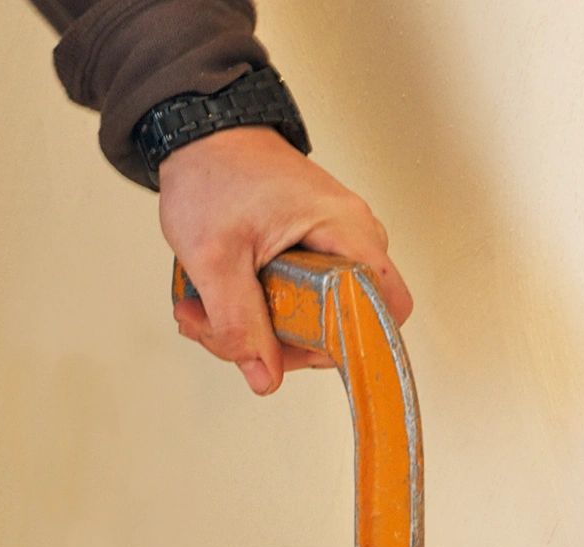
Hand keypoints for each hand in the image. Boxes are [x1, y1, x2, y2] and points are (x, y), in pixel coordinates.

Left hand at [158, 126, 411, 395]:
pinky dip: (249, 310)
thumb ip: (238, 323)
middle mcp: (346, 237)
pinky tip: (212, 301)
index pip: (384, 306)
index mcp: (343, 230)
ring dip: (252, 329)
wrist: (199, 134)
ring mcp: (325, 244)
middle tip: (222, 331)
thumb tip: (266, 377)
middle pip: (338, 323)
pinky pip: (289, 299)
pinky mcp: (303, 250)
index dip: (355, 343)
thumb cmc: (213, 174)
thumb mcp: (216, 258)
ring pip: (305, 316)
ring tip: (202, 311)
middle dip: (276, 343)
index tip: (299, 355)